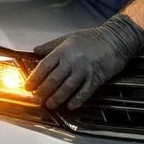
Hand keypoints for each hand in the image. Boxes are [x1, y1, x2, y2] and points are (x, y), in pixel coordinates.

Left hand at [25, 13, 143, 110]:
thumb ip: (50, 46)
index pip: (44, 67)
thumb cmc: (92, 37)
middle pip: (53, 79)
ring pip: (67, 88)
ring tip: (49, 104)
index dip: (34, 78)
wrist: (116, 38)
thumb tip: (35, 50)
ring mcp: (84, 70)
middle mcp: (72, 61)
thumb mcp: (68, 38)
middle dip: (43, 91)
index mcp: (63, 51)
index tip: (28, 86)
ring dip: (57, 98)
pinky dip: (77, 100)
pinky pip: (85, 92)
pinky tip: (70, 105)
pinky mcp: (97, 78)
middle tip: (36, 98)